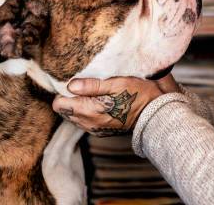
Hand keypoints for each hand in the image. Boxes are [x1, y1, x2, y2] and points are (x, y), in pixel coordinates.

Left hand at [52, 74, 178, 136]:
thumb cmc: (138, 94)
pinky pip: (84, 122)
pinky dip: (86, 112)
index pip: (60, 104)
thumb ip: (91, 85)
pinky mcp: (100, 132)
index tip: (75, 82)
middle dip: (70, 98)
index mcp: (90, 111)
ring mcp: (95, 129)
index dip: (64, 91)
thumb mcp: (116, 83)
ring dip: (78, 105)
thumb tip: (71, 86)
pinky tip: (99, 103)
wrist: (154, 115)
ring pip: (73, 117)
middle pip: (64, 111)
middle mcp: (89, 123)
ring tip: (93, 94)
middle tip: (84, 86)